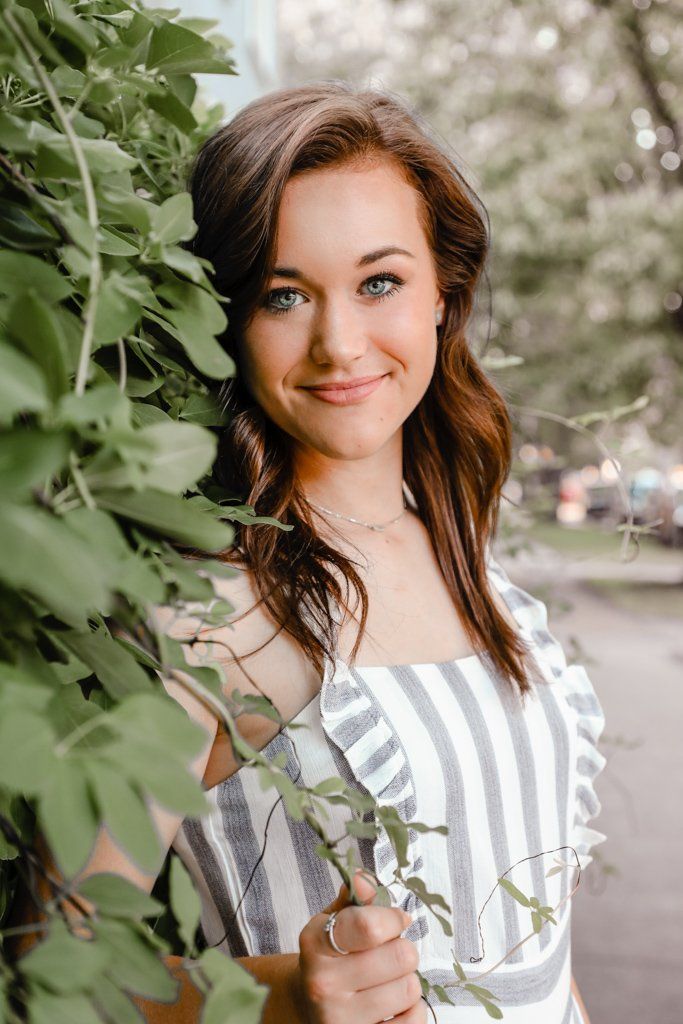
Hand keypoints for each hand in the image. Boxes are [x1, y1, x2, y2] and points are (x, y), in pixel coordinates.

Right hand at [296, 869, 425, 1023]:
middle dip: (403, 949)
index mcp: (316, 943)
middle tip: (388, 953)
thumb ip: (355, 897)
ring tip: (385, 980)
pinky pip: (414, 1021)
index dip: (393, 918)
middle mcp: (323, 984)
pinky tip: (391, 1005)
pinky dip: (411, 1010)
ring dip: (405, 980)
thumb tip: (366, 879)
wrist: (308, 1004)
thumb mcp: (334, 920)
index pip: (370, 926)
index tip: (395, 920)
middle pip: (401, 957)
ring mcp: (340, 1020)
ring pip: (410, 989)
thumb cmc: (330, 956)